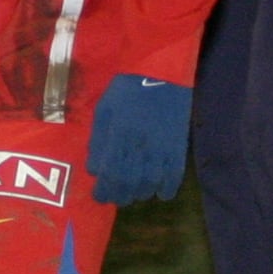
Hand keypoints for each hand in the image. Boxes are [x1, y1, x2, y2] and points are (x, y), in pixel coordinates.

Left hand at [86, 74, 190, 205]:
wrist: (161, 74)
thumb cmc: (127, 90)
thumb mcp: (104, 110)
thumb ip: (98, 141)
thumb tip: (93, 170)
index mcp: (119, 135)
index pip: (110, 174)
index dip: (104, 191)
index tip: (99, 196)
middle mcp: (140, 146)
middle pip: (129, 183)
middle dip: (119, 196)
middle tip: (114, 198)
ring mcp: (162, 148)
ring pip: (150, 183)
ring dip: (140, 194)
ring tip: (133, 194)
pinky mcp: (179, 148)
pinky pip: (174, 176)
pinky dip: (166, 189)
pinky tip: (158, 192)